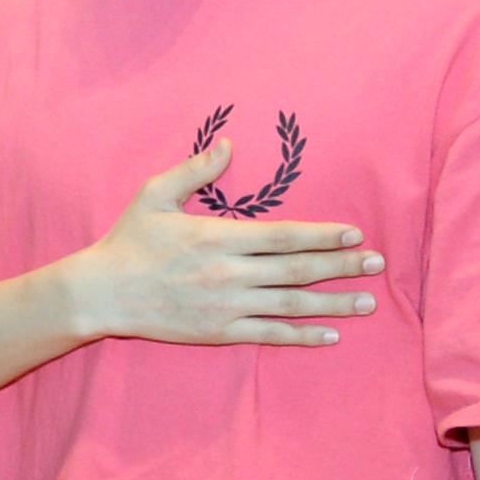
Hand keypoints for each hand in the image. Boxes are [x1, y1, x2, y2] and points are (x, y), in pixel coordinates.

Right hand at [63, 140, 383, 346]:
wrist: (101, 293)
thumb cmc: (128, 241)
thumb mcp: (154, 195)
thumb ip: (195, 170)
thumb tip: (229, 143)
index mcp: (218, 237)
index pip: (284, 236)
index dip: (323, 235)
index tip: (355, 234)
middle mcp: (229, 272)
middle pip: (298, 269)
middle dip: (342, 265)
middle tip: (378, 263)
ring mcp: (227, 305)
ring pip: (293, 304)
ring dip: (334, 302)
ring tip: (368, 301)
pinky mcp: (219, 331)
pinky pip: (270, 335)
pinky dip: (303, 336)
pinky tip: (331, 335)